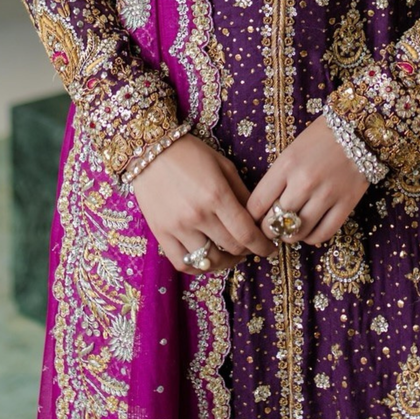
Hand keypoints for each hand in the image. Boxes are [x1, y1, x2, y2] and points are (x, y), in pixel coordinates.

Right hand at [131, 134, 278, 274]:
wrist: (151, 150)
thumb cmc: (191, 154)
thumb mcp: (224, 166)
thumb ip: (242, 193)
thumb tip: (257, 218)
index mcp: (217, 195)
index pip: (246, 233)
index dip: (262, 246)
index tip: (269, 248)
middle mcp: (198, 215)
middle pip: (231, 248)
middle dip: (247, 251)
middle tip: (252, 248)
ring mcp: (177, 227)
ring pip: (209, 260)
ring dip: (226, 262)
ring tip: (231, 255)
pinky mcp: (161, 233)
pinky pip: (182, 264)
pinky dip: (199, 268)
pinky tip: (208, 260)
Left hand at [245, 115, 370, 247]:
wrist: (358, 129)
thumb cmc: (320, 139)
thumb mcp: (291, 151)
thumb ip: (278, 179)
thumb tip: (264, 210)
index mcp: (286, 165)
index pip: (257, 203)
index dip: (251, 218)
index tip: (254, 221)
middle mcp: (304, 182)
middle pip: (275, 223)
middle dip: (269, 231)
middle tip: (271, 230)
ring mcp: (326, 194)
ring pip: (298, 232)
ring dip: (290, 236)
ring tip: (290, 231)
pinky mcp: (346, 204)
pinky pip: (323, 234)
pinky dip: (312, 238)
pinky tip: (310, 232)